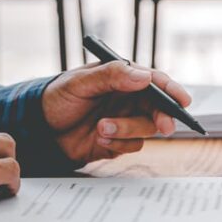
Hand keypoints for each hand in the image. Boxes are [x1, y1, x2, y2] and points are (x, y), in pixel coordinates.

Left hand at [41, 61, 191, 164]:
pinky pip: (132, 146)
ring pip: (146, 129)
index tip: (183, 101)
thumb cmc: (57, 98)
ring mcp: (125, 121)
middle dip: (162, 117)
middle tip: (164, 126)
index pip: (155, 81)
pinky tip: (98, 138)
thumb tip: (144, 77)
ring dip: (127, 130)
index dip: (173, 90)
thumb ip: (112, 75)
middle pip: (159, 108)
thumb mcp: (80, 82)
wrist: (38, 129)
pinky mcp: (118, 142)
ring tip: (101, 128)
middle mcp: (129, 99)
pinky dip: (117, 143)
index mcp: (123, 78)